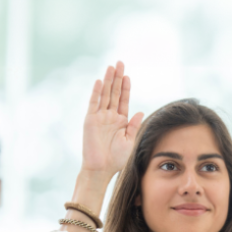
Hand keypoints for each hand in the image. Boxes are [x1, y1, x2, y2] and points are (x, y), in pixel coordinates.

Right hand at [82, 61, 143, 178]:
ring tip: (111, 66)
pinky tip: (101, 81)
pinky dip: (97, 92)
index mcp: (120, 121)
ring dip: (108, 80)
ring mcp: (99, 117)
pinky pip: (94, 103)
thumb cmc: (117, 159)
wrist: (102, 168)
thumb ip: (134, 126)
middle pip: (114, 93)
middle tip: (120, 62)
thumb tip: (140, 112)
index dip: (126, 88)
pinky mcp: (90, 120)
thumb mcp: (130, 141)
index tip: (128, 76)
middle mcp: (109, 116)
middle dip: (117, 78)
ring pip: (105, 95)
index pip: (123, 100)